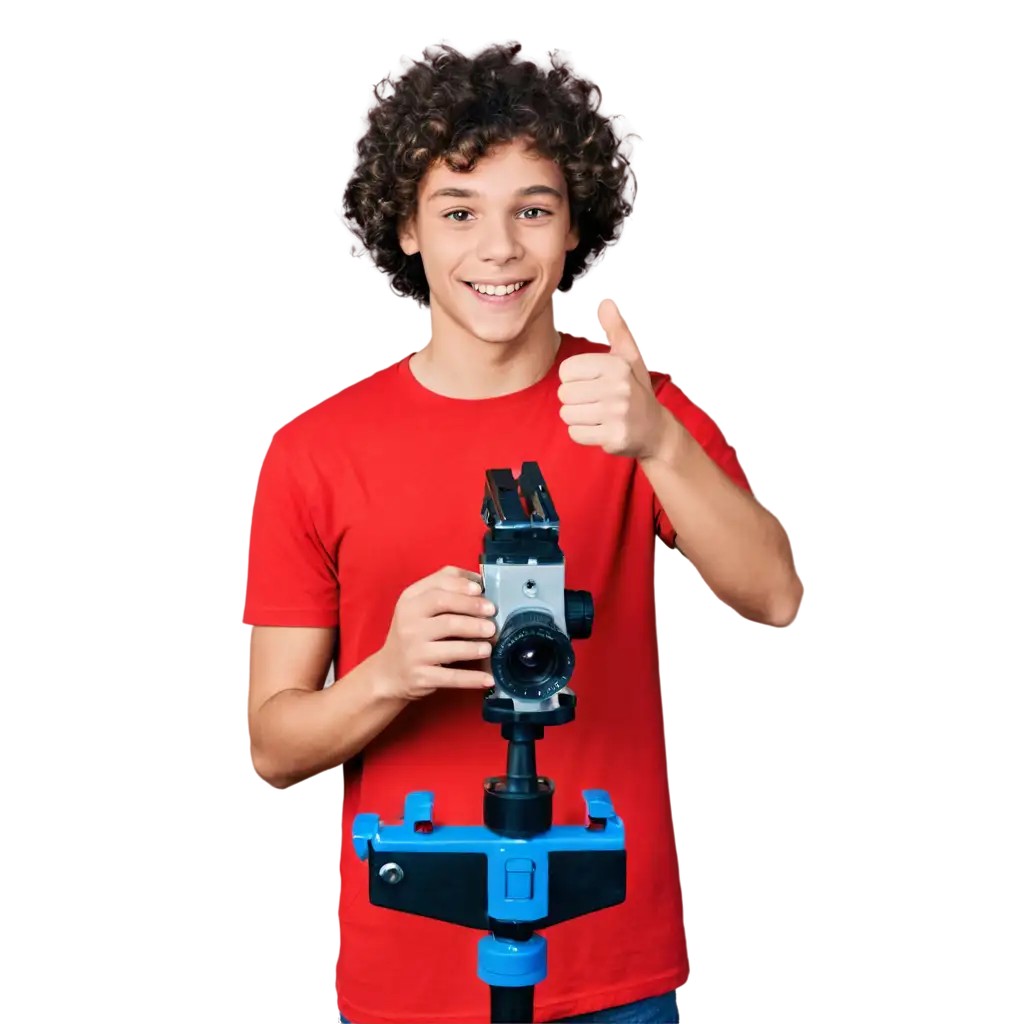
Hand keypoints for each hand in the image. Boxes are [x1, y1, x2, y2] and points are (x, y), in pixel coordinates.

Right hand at [376, 566, 496, 700]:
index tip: (482, 591)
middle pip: (447, 618)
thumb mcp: (418, 606)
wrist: (389, 672)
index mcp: (410, 602)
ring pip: (451, 648)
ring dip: (474, 647)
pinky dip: (472, 679)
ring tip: (490, 647)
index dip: (462, 589)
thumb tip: (478, 581)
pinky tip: (488, 679)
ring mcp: (414, 653)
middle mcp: (408, 625)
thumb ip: (443, 588)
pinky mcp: (421, 676)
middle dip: (474, 618)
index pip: (437, 589)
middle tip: (492, 623)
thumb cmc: (412, 633)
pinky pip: (451, 677)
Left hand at [557, 297, 672, 461]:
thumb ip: (616, 332)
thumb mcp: (630, 359)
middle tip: (594, 403)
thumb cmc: (636, 391)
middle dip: (574, 400)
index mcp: (617, 364)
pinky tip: (599, 429)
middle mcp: (618, 387)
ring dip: (577, 418)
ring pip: (567, 415)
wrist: (656, 431)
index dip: (573, 379)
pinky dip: (583, 434)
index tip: (590, 384)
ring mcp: (617, 414)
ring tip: (597, 416)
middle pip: (564, 394)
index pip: (567, 370)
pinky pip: (575, 434)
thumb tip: (607, 303)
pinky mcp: (614, 437)